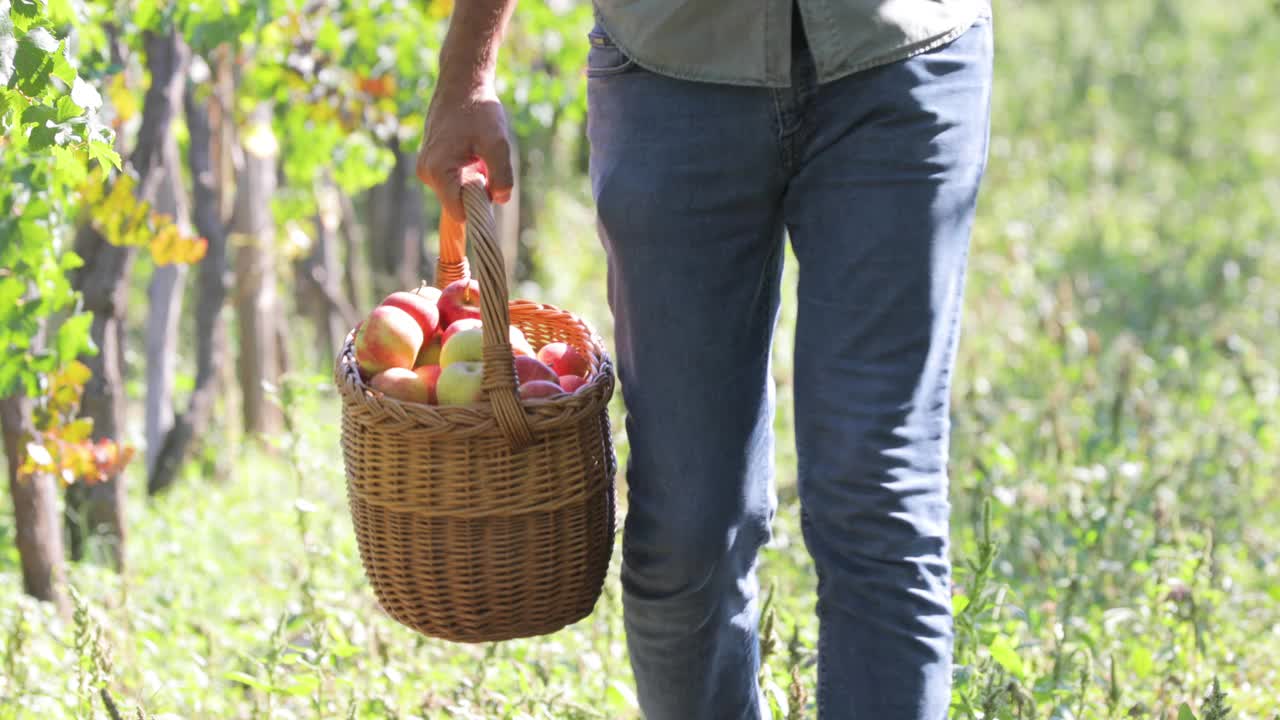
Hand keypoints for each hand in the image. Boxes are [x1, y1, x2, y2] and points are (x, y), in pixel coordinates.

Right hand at [416, 81, 513, 221]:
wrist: (461, 85)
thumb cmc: (479, 111)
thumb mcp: (498, 143)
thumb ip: (502, 175)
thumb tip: (500, 199)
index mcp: (438, 171)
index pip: (459, 213)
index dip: (479, 206)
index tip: (490, 184)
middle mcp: (426, 174)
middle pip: (457, 203)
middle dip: (476, 190)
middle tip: (485, 163)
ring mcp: (425, 168)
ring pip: (456, 192)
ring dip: (472, 180)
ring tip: (477, 154)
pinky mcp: (430, 163)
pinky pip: (452, 180)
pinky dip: (466, 172)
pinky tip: (470, 151)